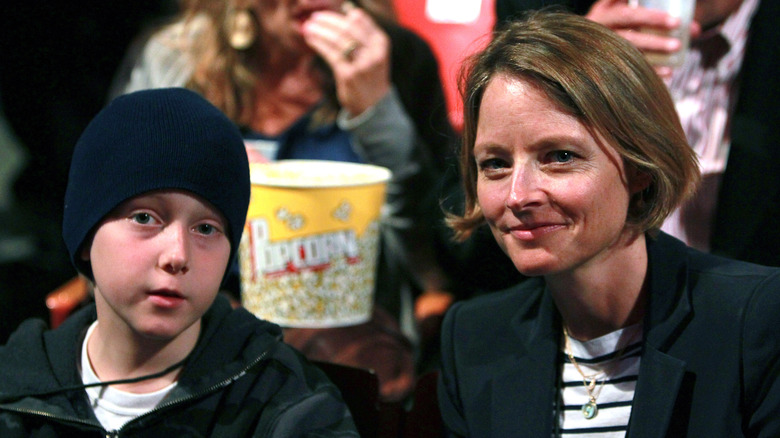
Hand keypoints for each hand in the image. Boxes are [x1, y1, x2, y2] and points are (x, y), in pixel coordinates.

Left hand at [302, 3, 390, 116]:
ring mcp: (362, 64)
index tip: (326, 14)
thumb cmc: (370, 75)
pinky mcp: (349, 75)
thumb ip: (363, 34)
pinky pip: (330, 54)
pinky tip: (310, 40)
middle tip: (314, 17)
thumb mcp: (374, 52)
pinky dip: (318, 44)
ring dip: (320, 31)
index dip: (339, 14)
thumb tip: (348, 11)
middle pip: (347, 28)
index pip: (359, 19)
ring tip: (308, 27)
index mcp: (381, 42)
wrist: (374, 105)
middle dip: (327, 20)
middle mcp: (374, 52)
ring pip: (337, 40)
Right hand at [586, 0, 700, 76]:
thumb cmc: (613, 22)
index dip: (652, 18)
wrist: (581, 43)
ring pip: (628, 57)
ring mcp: (599, 53)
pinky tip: (667, 72)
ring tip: (675, 57)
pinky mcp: (603, 68)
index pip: (629, 16)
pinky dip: (649, 72)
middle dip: (655, 42)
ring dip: (653, 58)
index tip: (676, 23)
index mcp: (604, 15)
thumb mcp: (619, 8)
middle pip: (629, 40)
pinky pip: (627, 73)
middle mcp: (599, 34)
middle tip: (678, 44)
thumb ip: (649, 11)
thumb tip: (695, 30)